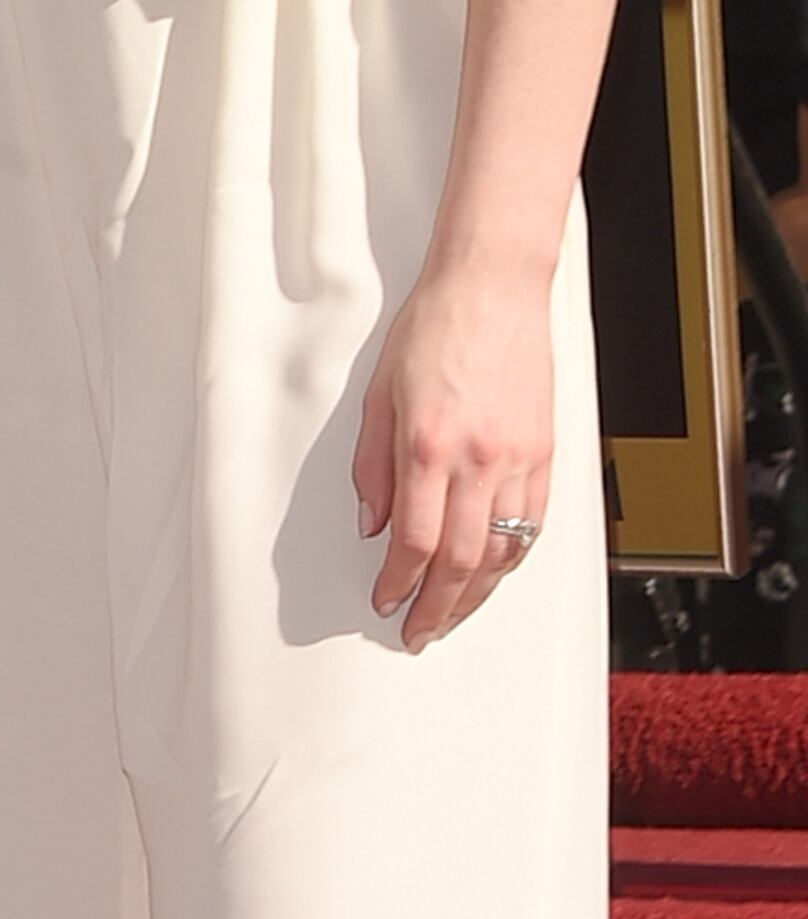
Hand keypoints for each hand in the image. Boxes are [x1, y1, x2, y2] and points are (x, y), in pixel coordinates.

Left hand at [352, 251, 554, 649]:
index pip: (414, 540)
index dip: (399, 582)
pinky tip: (495, 574)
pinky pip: (533, 522)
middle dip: (437, 605)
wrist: (493, 288)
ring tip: (453, 615)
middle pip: (461, 559)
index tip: (386, 601)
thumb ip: (372, 467)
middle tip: (419, 631)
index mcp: (428, 445)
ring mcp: (518, 457)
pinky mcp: (545, 451)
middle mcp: (477, 458)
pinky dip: (513, 557)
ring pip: (503, 550)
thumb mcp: (378, 395)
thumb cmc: (434, 329)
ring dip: (476, 593)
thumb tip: (373, 525)